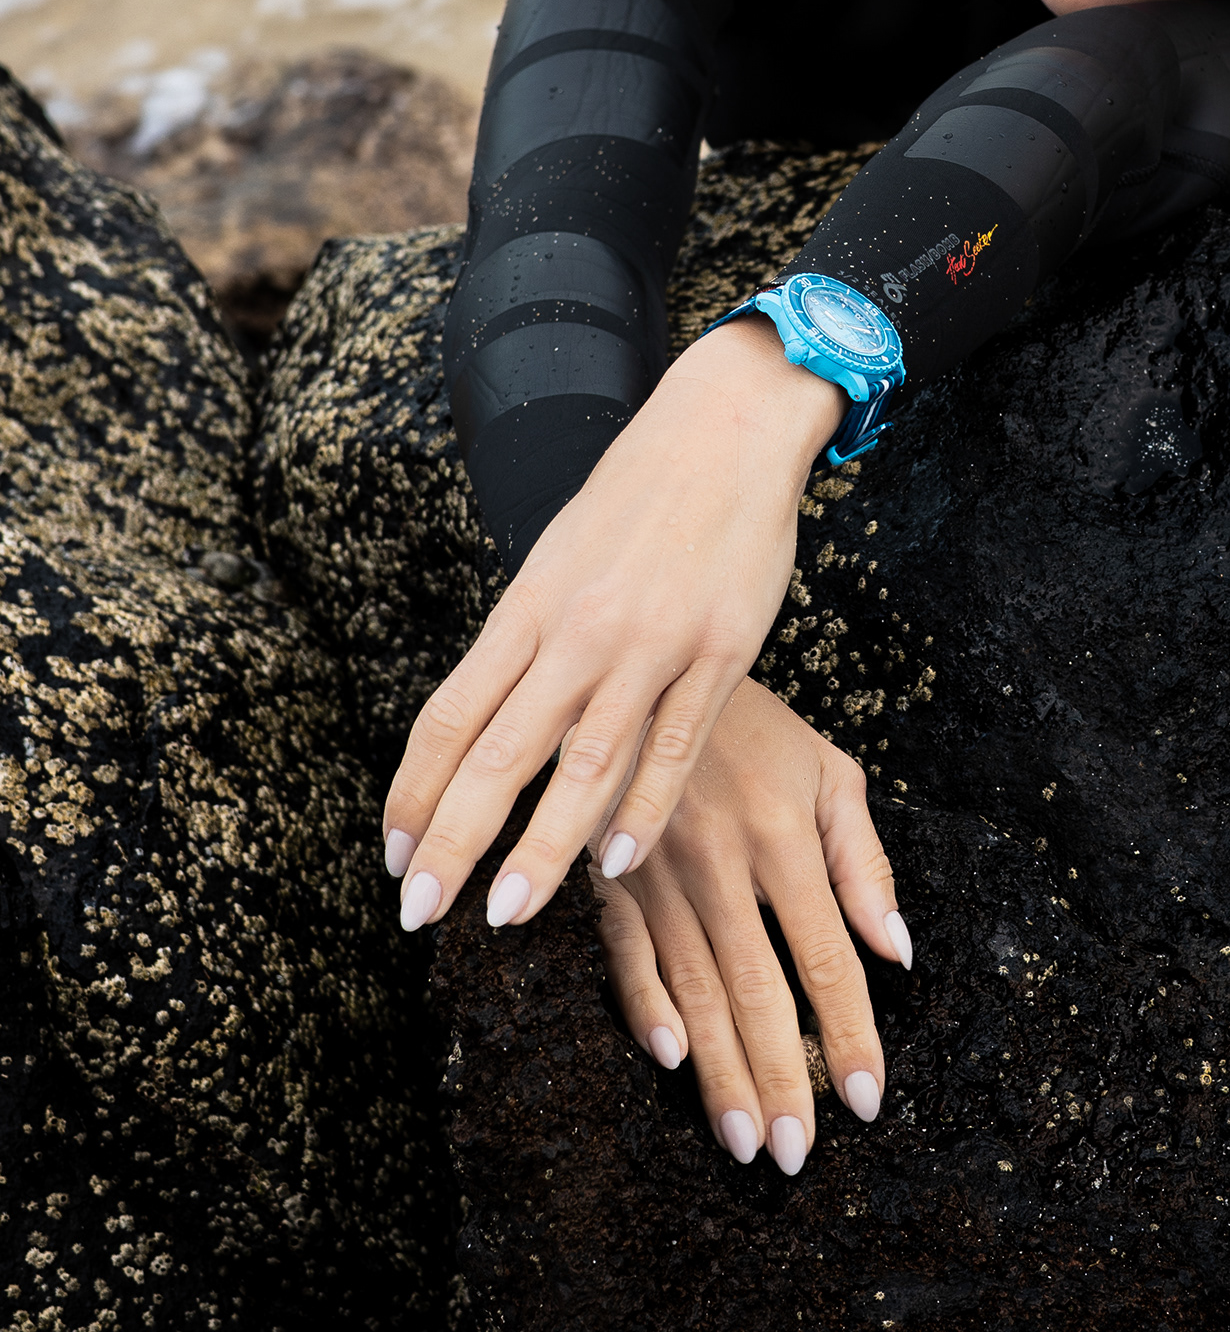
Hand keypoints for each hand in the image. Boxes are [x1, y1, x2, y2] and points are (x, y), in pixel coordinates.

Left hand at [381, 316, 842, 933]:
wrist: (727, 428)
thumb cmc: (639, 495)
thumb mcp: (561, 556)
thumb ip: (530, 639)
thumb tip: (487, 725)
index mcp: (530, 605)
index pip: (450, 715)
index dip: (414, 793)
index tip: (392, 855)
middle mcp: (579, 629)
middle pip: (501, 752)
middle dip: (454, 840)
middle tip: (418, 912)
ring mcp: (651, 642)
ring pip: (585, 763)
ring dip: (541, 847)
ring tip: (509, 912)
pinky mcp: (720, 651)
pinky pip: (674, 744)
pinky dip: (644, 808)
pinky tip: (618, 863)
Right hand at [595, 678, 912, 1173]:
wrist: (651, 666)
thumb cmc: (752, 724)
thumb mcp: (827, 770)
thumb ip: (861, 861)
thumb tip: (897, 949)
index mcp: (786, 835)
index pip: (826, 956)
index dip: (850, 1032)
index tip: (870, 1100)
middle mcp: (724, 862)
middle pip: (758, 990)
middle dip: (780, 1078)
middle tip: (794, 1153)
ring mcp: (659, 871)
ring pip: (694, 988)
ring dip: (719, 1070)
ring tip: (742, 1139)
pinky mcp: (609, 875)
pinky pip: (626, 952)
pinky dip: (644, 1006)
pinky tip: (668, 1059)